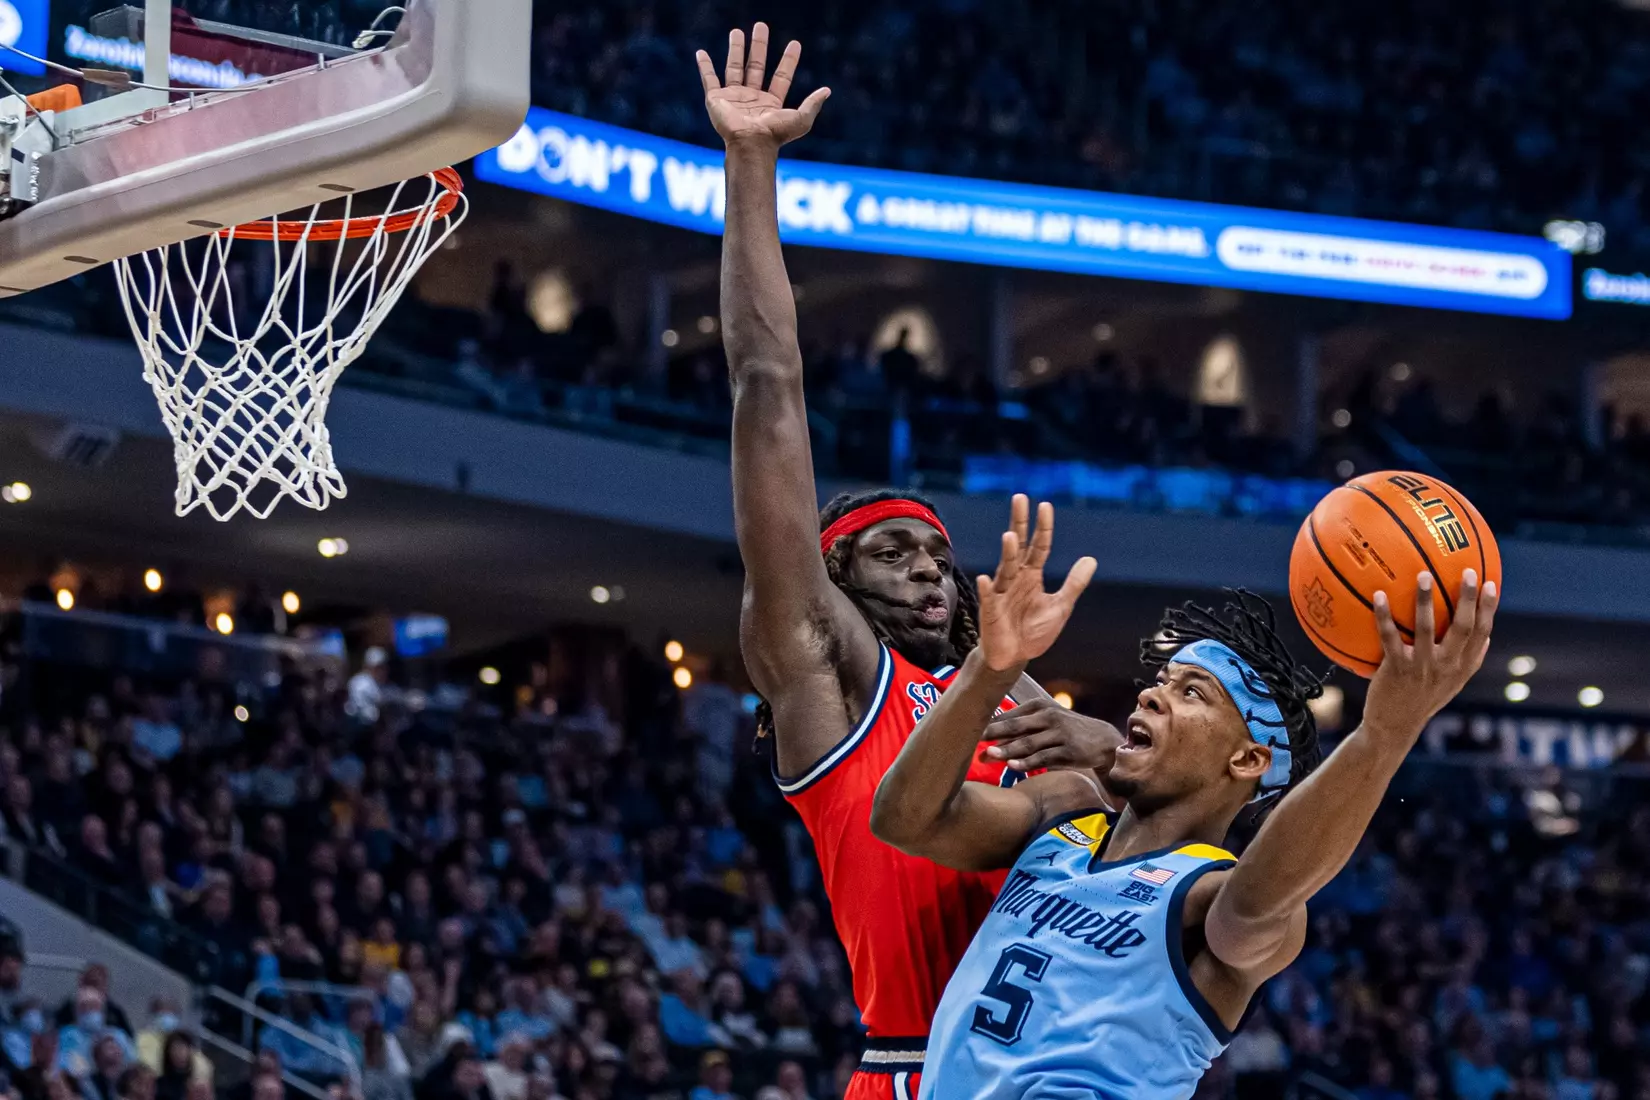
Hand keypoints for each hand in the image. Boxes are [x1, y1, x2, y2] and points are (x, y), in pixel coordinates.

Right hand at [696, 24, 830, 148]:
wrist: (750, 144)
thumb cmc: (775, 135)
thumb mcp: (801, 119)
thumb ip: (813, 104)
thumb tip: (827, 90)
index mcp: (771, 104)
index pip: (782, 76)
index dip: (789, 60)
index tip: (795, 43)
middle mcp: (752, 99)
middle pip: (756, 66)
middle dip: (758, 46)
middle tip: (761, 26)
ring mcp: (733, 99)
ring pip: (734, 68)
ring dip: (735, 49)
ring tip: (736, 31)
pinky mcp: (716, 100)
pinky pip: (709, 79)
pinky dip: (704, 66)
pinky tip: (701, 53)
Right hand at [975, 495, 1096, 671]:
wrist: (1014, 657)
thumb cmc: (1033, 630)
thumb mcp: (1060, 606)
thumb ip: (1074, 583)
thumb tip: (1091, 559)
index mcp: (1032, 576)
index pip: (1039, 546)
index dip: (1043, 527)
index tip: (1045, 505)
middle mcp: (1016, 579)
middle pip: (1018, 547)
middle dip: (1019, 524)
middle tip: (1020, 499)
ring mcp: (1002, 594)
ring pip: (1006, 569)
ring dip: (1008, 554)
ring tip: (1010, 536)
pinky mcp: (991, 613)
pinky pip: (989, 599)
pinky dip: (988, 589)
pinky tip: (987, 579)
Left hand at [979, 697, 1120, 772]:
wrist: (1103, 741)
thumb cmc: (1067, 731)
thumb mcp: (1046, 721)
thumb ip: (1022, 727)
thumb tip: (990, 740)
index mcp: (1039, 706)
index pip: (1009, 715)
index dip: (989, 724)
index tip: (968, 729)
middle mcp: (1048, 716)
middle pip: (1014, 726)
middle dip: (992, 734)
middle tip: (972, 741)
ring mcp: (1058, 734)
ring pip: (1027, 743)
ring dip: (1006, 750)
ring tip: (989, 755)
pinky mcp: (1067, 751)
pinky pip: (1043, 757)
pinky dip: (1027, 763)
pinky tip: (1013, 766)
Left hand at [1365, 569, 1498, 746]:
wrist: (1396, 725)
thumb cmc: (1424, 698)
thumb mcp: (1453, 682)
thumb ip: (1469, 659)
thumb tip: (1487, 634)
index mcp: (1462, 666)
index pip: (1482, 633)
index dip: (1488, 608)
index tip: (1491, 583)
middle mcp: (1447, 666)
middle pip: (1463, 627)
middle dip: (1468, 599)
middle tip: (1469, 572)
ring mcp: (1422, 667)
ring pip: (1427, 628)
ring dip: (1425, 601)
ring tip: (1423, 575)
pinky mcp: (1397, 669)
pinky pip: (1389, 637)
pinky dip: (1384, 615)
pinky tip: (1378, 595)